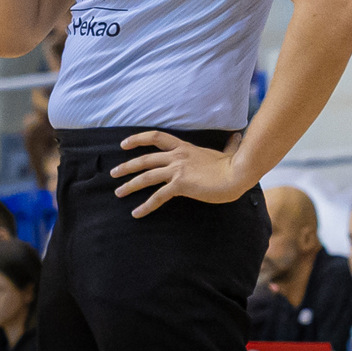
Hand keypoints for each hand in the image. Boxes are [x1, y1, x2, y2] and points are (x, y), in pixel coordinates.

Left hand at [110, 131, 247, 217]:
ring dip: (130, 185)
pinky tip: (137, 213)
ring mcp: (178, 170)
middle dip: (127, 166)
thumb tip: (236, 137)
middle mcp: (178, 156)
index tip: (124, 144)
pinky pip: (158, 196)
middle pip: (145, 158)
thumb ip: (229, 145)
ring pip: (146, 176)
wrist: (238, 173)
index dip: (138, 139)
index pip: (157, 137)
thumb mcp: (228, 151)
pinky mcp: (180, 185)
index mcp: (185, 147)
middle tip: (113, 173)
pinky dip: (145, 206)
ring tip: (118, 192)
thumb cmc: (235, 164)